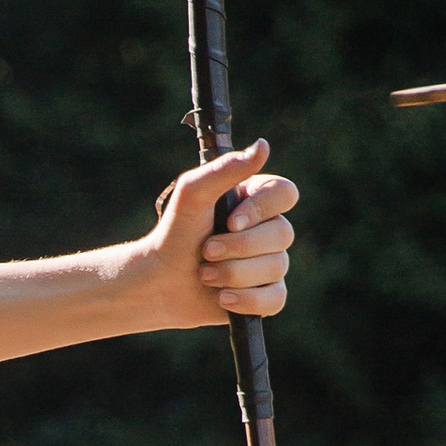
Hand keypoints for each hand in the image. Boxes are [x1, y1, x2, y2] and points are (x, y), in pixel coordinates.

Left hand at [134, 142, 296, 326]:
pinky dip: (246, 300)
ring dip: (233, 274)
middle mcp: (269, 228)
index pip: (286, 194)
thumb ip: (226, 169)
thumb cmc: (175, 232)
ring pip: (276, 268)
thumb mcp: (193, 194)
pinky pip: (275, 299)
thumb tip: (263, 146)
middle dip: (237, 247)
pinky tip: (222, 297)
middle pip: (282, 234)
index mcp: (257, 199)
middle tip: (206, 251)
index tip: (231, 222)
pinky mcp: (265, 294)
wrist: (159, 281)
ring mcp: (271, 262)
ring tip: (205, 274)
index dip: (262, 210)